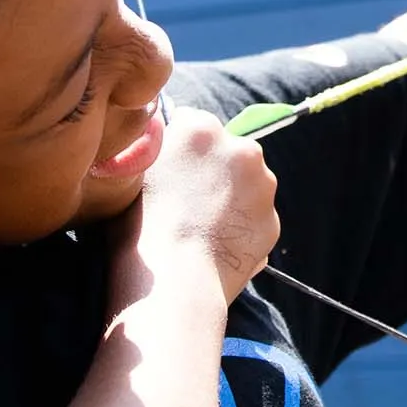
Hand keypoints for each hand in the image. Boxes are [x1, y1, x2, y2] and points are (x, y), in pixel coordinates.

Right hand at [131, 108, 278, 301]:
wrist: (173, 282)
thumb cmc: (139, 229)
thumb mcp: (133, 174)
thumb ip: (154, 148)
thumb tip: (160, 138)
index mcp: (201, 129)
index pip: (191, 123)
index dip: (178, 149)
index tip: (169, 171)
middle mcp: (241, 149)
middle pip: (226, 152)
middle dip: (212, 170)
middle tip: (186, 203)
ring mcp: (263, 186)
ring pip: (246, 185)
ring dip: (230, 198)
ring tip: (201, 229)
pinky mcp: (273, 221)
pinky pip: (254, 219)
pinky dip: (241, 229)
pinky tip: (215, 247)